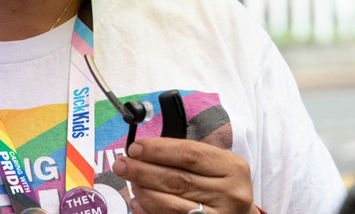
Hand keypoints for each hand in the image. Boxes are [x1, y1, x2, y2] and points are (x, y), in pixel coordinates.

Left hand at [111, 138, 260, 213]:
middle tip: (122, 164)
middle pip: (177, 179)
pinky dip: (149, 211)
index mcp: (232, 168)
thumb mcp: (217, 165)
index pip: (189, 154)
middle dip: (143, 170)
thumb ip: (186, 156)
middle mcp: (229, 193)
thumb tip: (144, 151)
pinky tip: (138, 202)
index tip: (135, 148)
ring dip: (144, 192)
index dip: (158, 150)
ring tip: (130, 182)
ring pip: (171, 204)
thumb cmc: (222, 185)